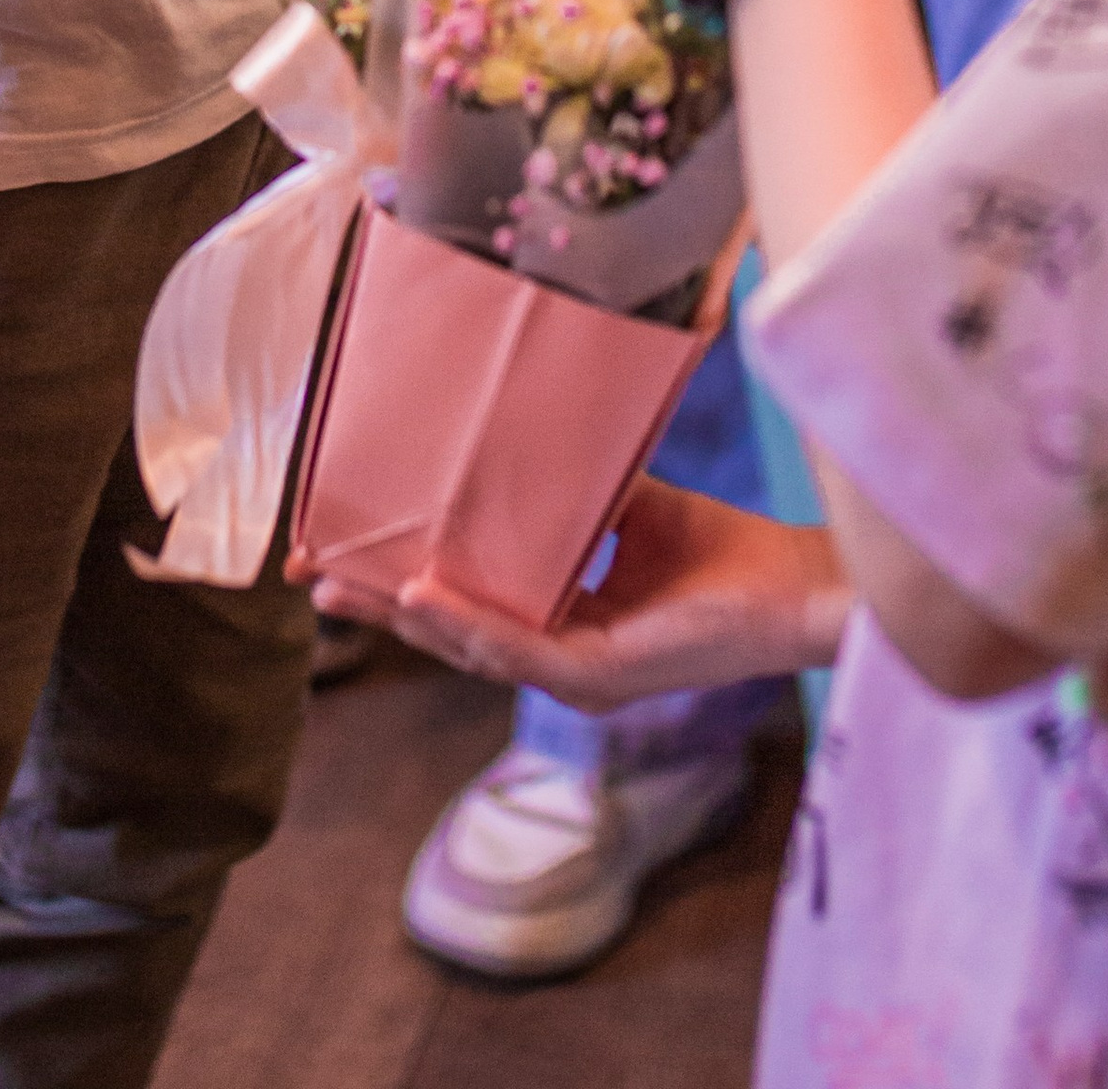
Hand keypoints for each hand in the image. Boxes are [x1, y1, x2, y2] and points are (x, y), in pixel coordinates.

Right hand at [300, 476, 849, 706]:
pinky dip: (465, 622)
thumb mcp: (630, 506)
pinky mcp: (601, 675)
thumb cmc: (723, 552)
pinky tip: (422, 594)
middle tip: (314, 577)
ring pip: (472, 649)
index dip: (402, 583)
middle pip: (452, 635)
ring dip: (406, 616)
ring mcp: (578, 674)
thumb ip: (575, 490)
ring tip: (349, 586)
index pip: (468, 608)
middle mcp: (562, 658)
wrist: (794, 587)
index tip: (343, 552)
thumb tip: (521, 431)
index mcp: (563, 626)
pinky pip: (518, 652)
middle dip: (379, 605)